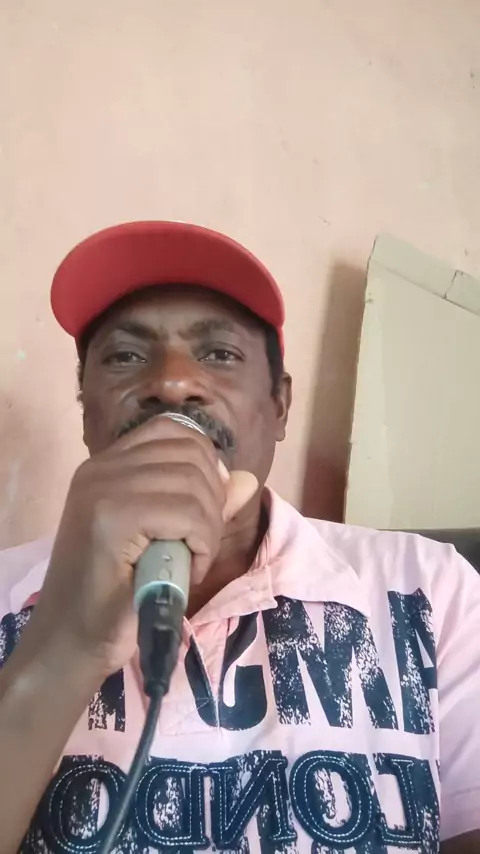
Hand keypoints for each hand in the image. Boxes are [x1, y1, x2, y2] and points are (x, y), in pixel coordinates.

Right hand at [20, 417, 257, 680]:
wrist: (72, 642)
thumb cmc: (116, 595)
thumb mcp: (165, 538)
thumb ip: (202, 504)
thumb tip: (247, 478)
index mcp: (107, 464)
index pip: (173, 430)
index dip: (205, 466)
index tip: (202, 511)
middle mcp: (101, 467)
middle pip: (191, 454)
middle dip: (212, 502)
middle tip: (198, 546)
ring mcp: (102, 489)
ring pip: (194, 485)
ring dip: (208, 530)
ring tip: (188, 562)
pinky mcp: (111, 518)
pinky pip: (187, 514)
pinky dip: (201, 545)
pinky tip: (184, 571)